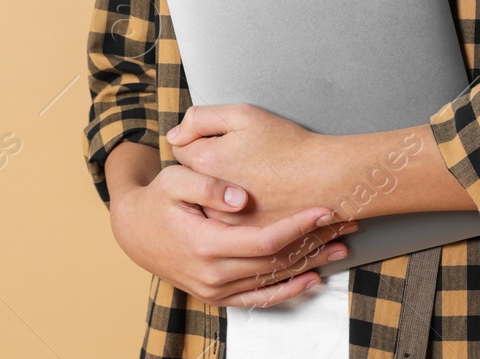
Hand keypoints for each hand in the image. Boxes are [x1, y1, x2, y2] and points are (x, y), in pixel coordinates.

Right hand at [109, 160, 357, 307]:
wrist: (133, 231)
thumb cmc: (159, 199)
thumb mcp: (175, 180)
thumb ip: (208, 186)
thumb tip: (242, 197)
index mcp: (205, 244)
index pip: (264, 241)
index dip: (298, 226)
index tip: (325, 209)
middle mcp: (212, 274)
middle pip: (275, 262)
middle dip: (313, 242)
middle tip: (345, 223)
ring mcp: (215, 289)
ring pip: (272, 280)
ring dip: (309, 264)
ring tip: (341, 247)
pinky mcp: (217, 296)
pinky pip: (259, 299)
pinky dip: (288, 290)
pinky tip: (312, 279)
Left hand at [167, 104, 328, 225]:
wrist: (325, 178)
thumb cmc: (288, 144)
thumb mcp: (244, 114)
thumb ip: (202, 117)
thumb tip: (176, 134)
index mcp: (205, 162)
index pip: (182, 150)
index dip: (202, 142)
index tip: (221, 144)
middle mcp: (208, 197)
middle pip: (192, 182)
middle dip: (206, 173)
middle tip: (235, 164)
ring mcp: (225, 224)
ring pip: (207, 208)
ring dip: (216, 199)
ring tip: (246, 186)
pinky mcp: (242, 241)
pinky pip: (226, 230)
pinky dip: (233, 219)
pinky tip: (252, 206)